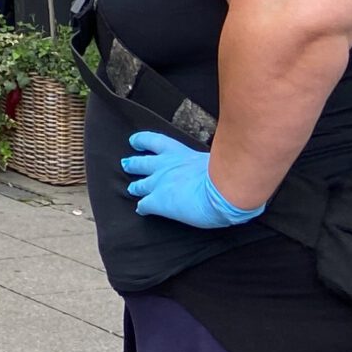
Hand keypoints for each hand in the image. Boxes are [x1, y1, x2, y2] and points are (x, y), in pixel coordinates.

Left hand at [123, 132, 263, 227]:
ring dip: (136, 187)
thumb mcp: (214, 158)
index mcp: (179, 152)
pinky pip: (144, 205)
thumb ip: (209, 161)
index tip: (135, 141)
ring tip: (131, 188)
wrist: (222, 189)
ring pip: (140, 184)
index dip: (142, 141)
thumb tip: (221, 164)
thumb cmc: (225, 173)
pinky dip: (142, 207)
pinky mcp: (158, 202)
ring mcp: (159, 184)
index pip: (155, 142)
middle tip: (126, 163)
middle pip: (142, 163)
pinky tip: (141, 210)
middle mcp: (165, 166)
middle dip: (134, 163)